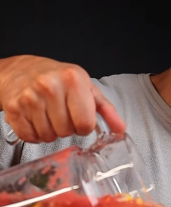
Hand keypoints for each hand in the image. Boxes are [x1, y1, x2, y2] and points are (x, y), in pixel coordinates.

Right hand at [0, 55, 125, 142]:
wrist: (20, 70)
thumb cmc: (56, 78)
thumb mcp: (85, 87)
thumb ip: (105, 109)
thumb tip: (120, 130)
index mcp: (72, 79)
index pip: (85, 123)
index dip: (84, 125)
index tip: (79, 116)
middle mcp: (50, 86)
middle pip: (66, 132)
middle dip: (66, 128)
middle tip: (61, 113)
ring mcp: (30, 97)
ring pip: (48, 136)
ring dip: (50, 132)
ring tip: (47, 115)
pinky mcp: (14, 109)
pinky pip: (30, 136)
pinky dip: (33, 134)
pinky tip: (34, 119)